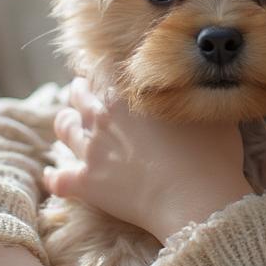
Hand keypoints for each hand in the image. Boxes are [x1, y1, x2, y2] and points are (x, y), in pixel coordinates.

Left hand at [43, 77, 253, 242]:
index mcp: (129, 92)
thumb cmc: (210, 154)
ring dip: (67, 122)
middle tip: (91, 92)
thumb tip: (199, 80)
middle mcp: (103, 115)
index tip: (111, 68)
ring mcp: (91, 149)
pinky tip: (54, 176)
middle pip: (79, 92)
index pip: (104, 66)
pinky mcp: (86, 183)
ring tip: (73, 123)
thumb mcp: (211, 111)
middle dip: (83, 89)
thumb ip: (196, 91)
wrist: (196, 199)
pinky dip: (55, 176)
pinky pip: (58, 178)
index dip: (105, 65)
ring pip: (63, 127)